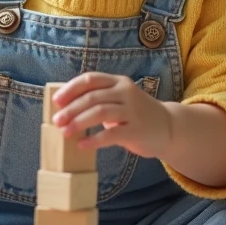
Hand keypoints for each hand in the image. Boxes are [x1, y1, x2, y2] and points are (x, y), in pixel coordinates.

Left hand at [52, 72, 171, 158]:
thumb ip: (99, 99)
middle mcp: (125, 93)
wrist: (169, 127)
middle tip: (56, 121)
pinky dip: (93, 140)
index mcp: (118, 82)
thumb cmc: (136, 114)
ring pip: (100, 112)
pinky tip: (82, 145)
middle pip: (92, 97)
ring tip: (65, 132)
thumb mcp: (120, 100)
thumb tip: (65, 108)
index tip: (56, 101)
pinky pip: (111, 134)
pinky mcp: (136, 130)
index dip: (71, 89)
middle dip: (71, 109)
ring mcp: (132, 111)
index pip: (90, 79)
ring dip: (79, 122)